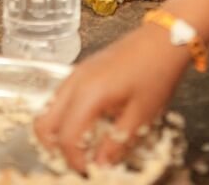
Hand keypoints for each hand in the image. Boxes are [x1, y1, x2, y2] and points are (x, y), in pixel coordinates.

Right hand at [34, 25, 188, 170]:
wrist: (164, 36)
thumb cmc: (156, 73)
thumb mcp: (141, 115)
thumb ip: (116, 144)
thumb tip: (99, 167)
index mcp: (88, 94)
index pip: (66, 138)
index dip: (75, 161)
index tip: (90, 171)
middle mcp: (75, 82)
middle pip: (44, 124)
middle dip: (56, 148)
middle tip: (80, 160)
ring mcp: (76, 73)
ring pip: (49, 110)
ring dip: (59, 132)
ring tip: (85, 144)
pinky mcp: (83, 69)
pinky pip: (61, 97)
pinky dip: (65, 116)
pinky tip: (90, 123)